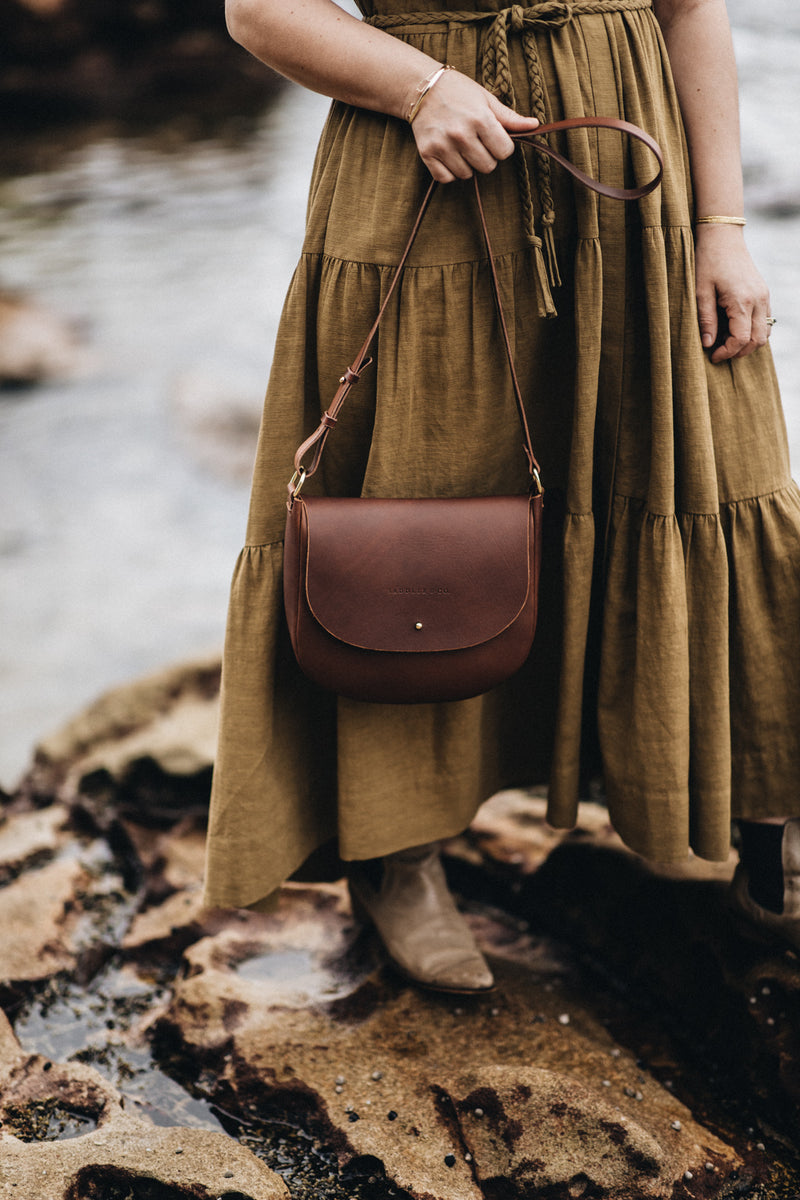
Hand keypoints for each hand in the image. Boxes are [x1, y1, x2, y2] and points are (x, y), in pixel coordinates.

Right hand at [409, 69, 539, 182]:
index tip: (493, 137)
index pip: (505, 152)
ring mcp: (443, 145)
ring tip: (461, 146)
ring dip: (467, 165)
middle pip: (488, 166)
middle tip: (476, 142)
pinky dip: (449, 172)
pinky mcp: (427, 154)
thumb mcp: (487, 99)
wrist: (422, 87)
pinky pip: (446, 178)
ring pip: (467, 174)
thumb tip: (535, 126)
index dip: (502, 146)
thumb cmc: (459, 91)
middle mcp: (461, 134)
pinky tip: (449, 156)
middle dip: (486, 157)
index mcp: (480, 119)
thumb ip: (510, 118)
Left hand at [695, 225, 772, 362]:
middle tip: (719, 352)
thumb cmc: (708, 262)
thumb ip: (705, 319)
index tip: (712, 356)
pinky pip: (766, 320)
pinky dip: (754, 331)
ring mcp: (764, 296)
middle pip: (757, 340)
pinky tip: (735, 330)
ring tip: (726, 341)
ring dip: (748, 343)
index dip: (727, 352)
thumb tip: (707, 344)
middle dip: (739, 351)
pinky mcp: (764, 293)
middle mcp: (759, 300)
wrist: (723, 237)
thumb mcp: (700, 292)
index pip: (741, 339)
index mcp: (742, 301)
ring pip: (765, 332)